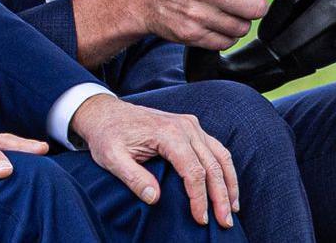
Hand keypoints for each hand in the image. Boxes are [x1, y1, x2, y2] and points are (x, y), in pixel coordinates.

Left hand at [69, 95, 238, 228]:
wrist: (104, 112)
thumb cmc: (107, 135)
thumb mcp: (111, 157)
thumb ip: (133, 177)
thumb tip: (155, 198)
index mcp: (167, 133)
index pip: (193, 171)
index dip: (199, 198)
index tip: (200, 219)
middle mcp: (185, 126)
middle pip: (212, 165)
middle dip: (220, 196)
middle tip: (224, 222)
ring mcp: (190, 125)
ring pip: (220, 156)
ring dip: (229, 183)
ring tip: (232, 209)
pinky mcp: (191, 127)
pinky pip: (216, 148)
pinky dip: (224, 169)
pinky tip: (226, 187)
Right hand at [143, 0, 274, 49]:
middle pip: (256, 7)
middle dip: (255, 6)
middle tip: (244, 1)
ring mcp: (197, 14)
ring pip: (243, 28)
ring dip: (239, 22)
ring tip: (226, 13)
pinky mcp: (192, 35)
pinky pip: (227, 42)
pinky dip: (225, 36)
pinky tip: (215, 24)